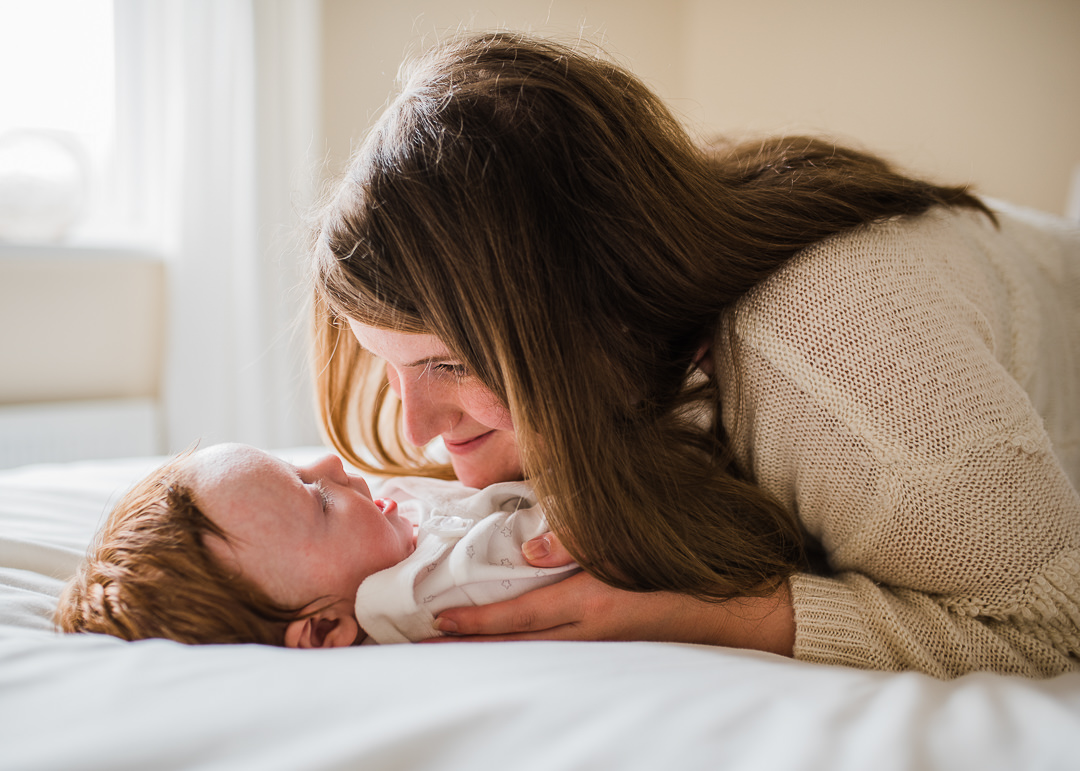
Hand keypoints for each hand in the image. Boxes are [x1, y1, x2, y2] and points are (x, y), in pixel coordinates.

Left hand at [428, 534, 794, 654]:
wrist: (744, 611)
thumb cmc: (689, 568)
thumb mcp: (633, 545)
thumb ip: (576, 542)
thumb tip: (527, 554)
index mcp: (594, 602)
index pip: (520, 618)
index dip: (477, 622)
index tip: (439, 620)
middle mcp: (593, 633)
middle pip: (519, 647)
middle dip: (474, 646)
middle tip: (432, 644)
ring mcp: (605, 647)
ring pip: (538, 653)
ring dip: (499, 650)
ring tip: (464, 646)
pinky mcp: (618, 649)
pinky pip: (564, 652)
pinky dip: (533, 648)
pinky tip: (520, 643)